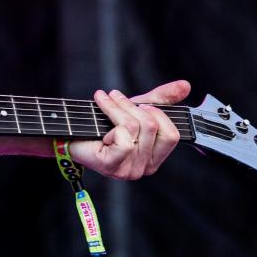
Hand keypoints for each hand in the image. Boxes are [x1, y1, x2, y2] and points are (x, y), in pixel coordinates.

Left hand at [69, 80, 190, 179]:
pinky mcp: (113, 167)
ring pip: (135, 127)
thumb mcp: (135, 109)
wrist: (70, 134)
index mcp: (155, 158)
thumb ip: (161, 99)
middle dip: (131, 105)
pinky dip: (110, 121)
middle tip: (114, 96)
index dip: (158, 113)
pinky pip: (123, 138)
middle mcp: (145, 168)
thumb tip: (186, 85)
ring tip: (104, 100)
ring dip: (117, 107)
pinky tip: (100, 124)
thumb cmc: (102, 124)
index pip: (173, 135)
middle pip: (153, 126)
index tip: (140, 103)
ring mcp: (130, 170)